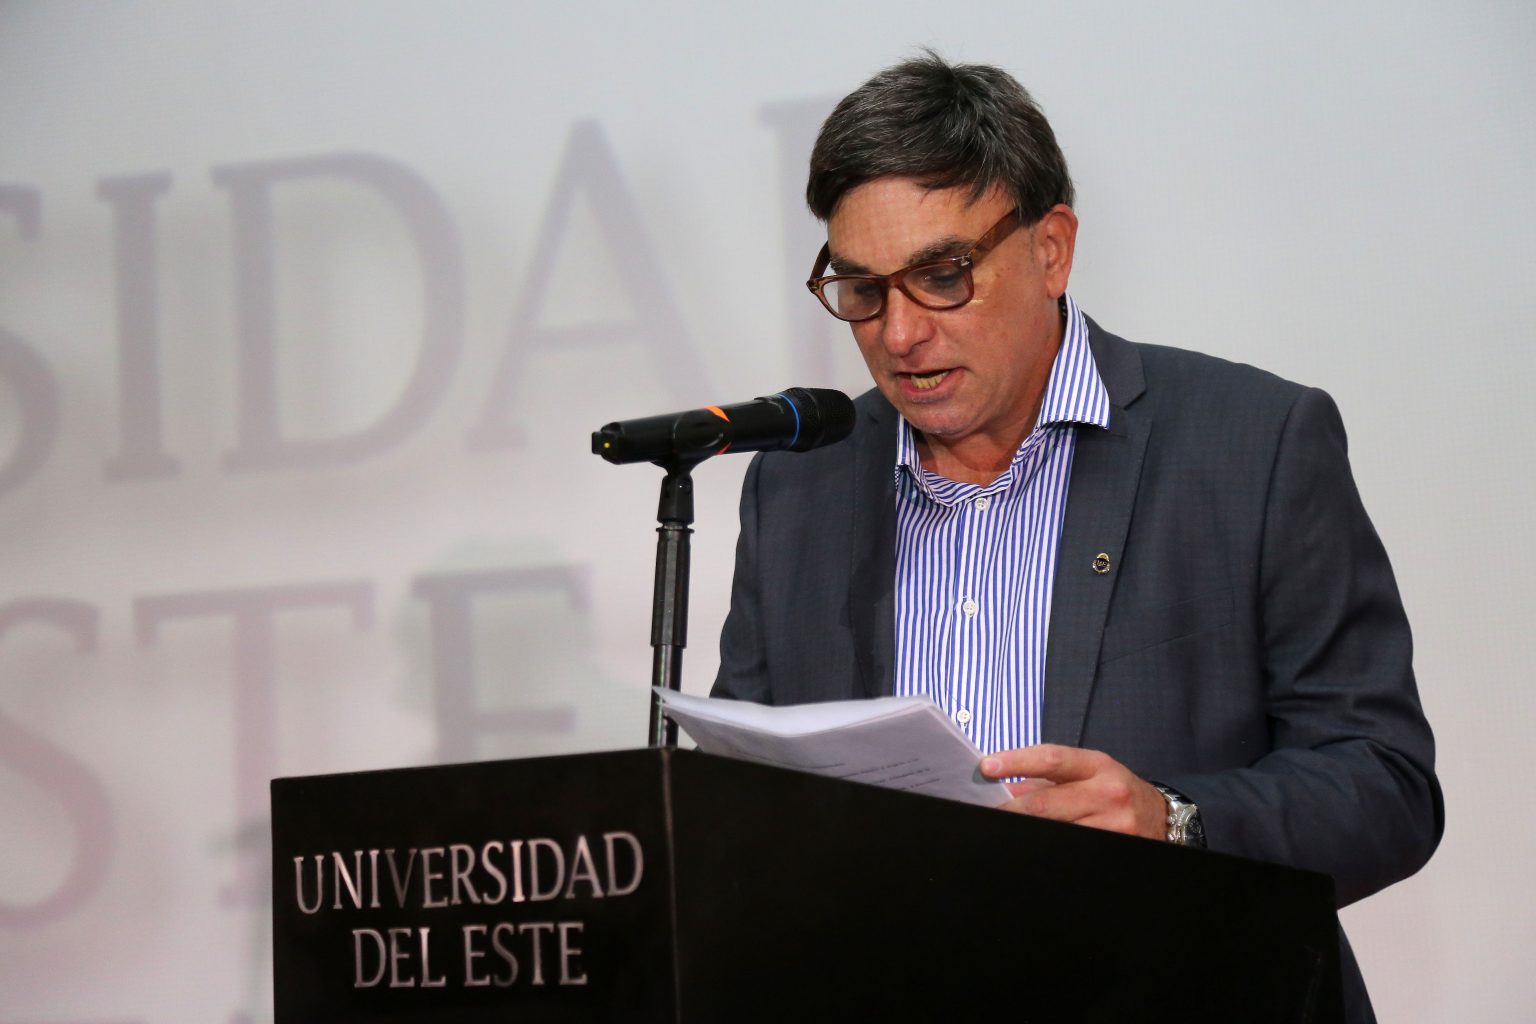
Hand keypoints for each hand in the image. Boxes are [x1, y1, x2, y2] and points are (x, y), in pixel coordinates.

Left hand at [980, 743, 1166, 840]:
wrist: (1162, 819)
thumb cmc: (1116, 791)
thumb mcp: (1088, 774)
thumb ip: (1046, 779)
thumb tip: (1004, 789)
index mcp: (1097, 766)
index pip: (1050, 759)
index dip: (1015, 761)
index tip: (986, 767)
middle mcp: (1107, 793)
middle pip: (1045, 803)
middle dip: (1009, 808)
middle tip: (984, 810)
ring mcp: (1112, 825)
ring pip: (1054, 830)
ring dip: (1024, 831)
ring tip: (1002, 828)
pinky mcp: (1114, 848)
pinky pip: (1070, 849)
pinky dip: (1045, 847)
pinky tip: (1030, 845)